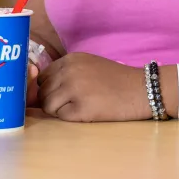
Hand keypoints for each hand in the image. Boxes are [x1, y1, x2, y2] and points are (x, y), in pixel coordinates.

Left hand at [36, 52, 154, 121]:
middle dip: (51, 101)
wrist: (141, 90)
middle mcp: (69, 72)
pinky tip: (86, 113)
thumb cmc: (115, 79)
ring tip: (77, 108)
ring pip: (48, 106)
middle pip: (42, 92)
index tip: (57, 95)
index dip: (46, 88)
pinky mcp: (82, 108)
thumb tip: (37, 87)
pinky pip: (62, 117)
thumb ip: (65, 72)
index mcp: (69, 60)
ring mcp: (75, 89)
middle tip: (68, 104)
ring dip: (58, 111)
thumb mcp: (87, 65)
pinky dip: (70, 118)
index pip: (42, 77)